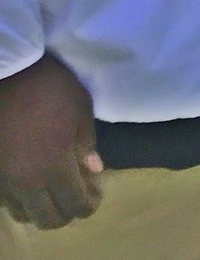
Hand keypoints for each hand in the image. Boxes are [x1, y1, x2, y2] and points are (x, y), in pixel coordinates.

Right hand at [0, 53, 102, 228]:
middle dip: (67, 213)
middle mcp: (27, 183)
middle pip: (48, 219)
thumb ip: (87, 143)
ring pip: (24, 214)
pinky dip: (22, 200)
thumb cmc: (50, 88)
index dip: (89, 206)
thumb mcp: (80, 109)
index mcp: (54, 168)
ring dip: (42, 209)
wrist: (8, 74)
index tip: (96, 194)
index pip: (75, 205)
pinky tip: (31, 183)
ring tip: (54, 191)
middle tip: (78, 195)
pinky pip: (7, 200)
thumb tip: (95, 168)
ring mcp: (5, 180)